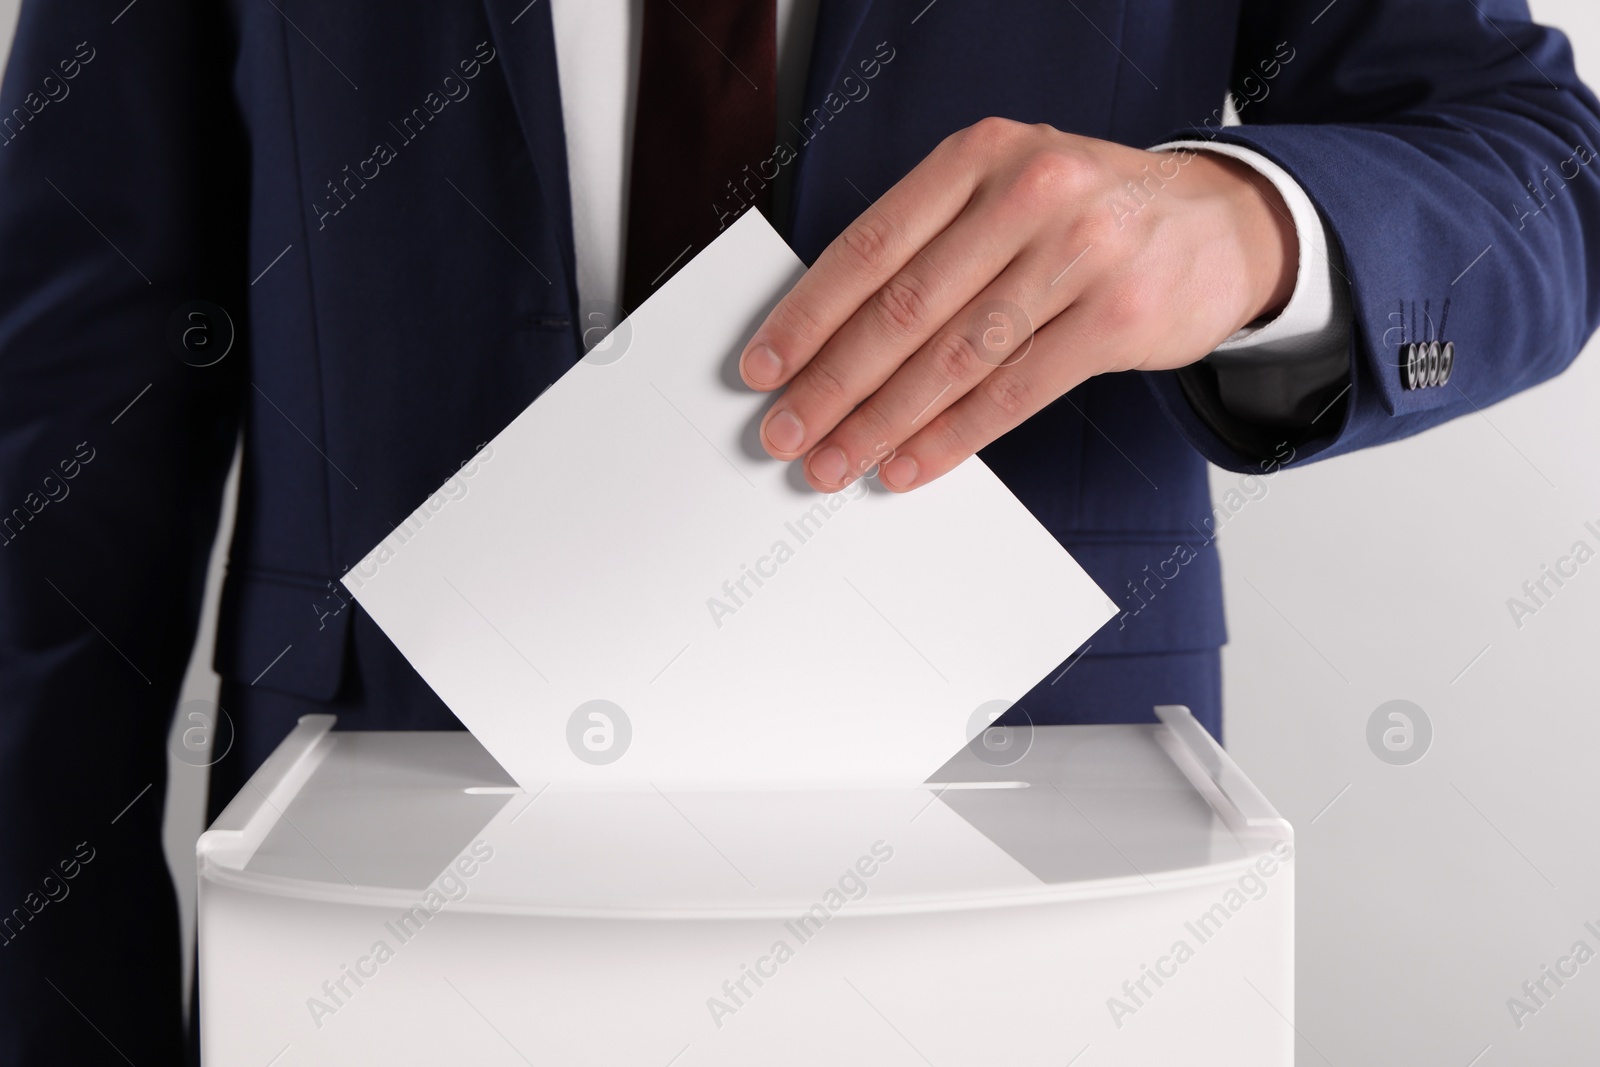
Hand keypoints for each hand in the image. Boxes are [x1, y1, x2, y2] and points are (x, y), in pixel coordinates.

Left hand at [738, 118, 1297, 491]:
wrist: (1221, 225)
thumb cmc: (1089, 216)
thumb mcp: (1008, 191)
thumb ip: (932, 244)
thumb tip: (831, 339)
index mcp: (981, 155)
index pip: (871, 246)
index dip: (807, 316)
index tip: (763, 367)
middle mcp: (1029, 193)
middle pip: (903, 308)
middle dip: (832, 383)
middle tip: (785, 432)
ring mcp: (1080, 253)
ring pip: (954, 357)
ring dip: (882, 422)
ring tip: (835, 460)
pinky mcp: (1117, 318)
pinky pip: (1013, 392)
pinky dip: (951, 438)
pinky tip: (908, 464)